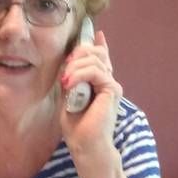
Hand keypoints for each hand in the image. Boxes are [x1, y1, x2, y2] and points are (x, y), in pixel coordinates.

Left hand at [60, 30, 122, 159]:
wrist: (86, 145)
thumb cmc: (77, 126)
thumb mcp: (69, 96)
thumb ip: (72, 78)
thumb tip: (70, 62)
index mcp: (99, 83)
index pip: (102, 58)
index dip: (98, 44)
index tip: (96, 32)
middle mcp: (107, 81)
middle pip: (96, 53)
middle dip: (78, 54)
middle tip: (66, 72)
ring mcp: (111, 85)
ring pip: (94, 60)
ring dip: (75, 67)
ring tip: (65, 82)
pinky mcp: (111, 90)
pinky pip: (95, 71)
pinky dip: (79, 75)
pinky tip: (69, 84)